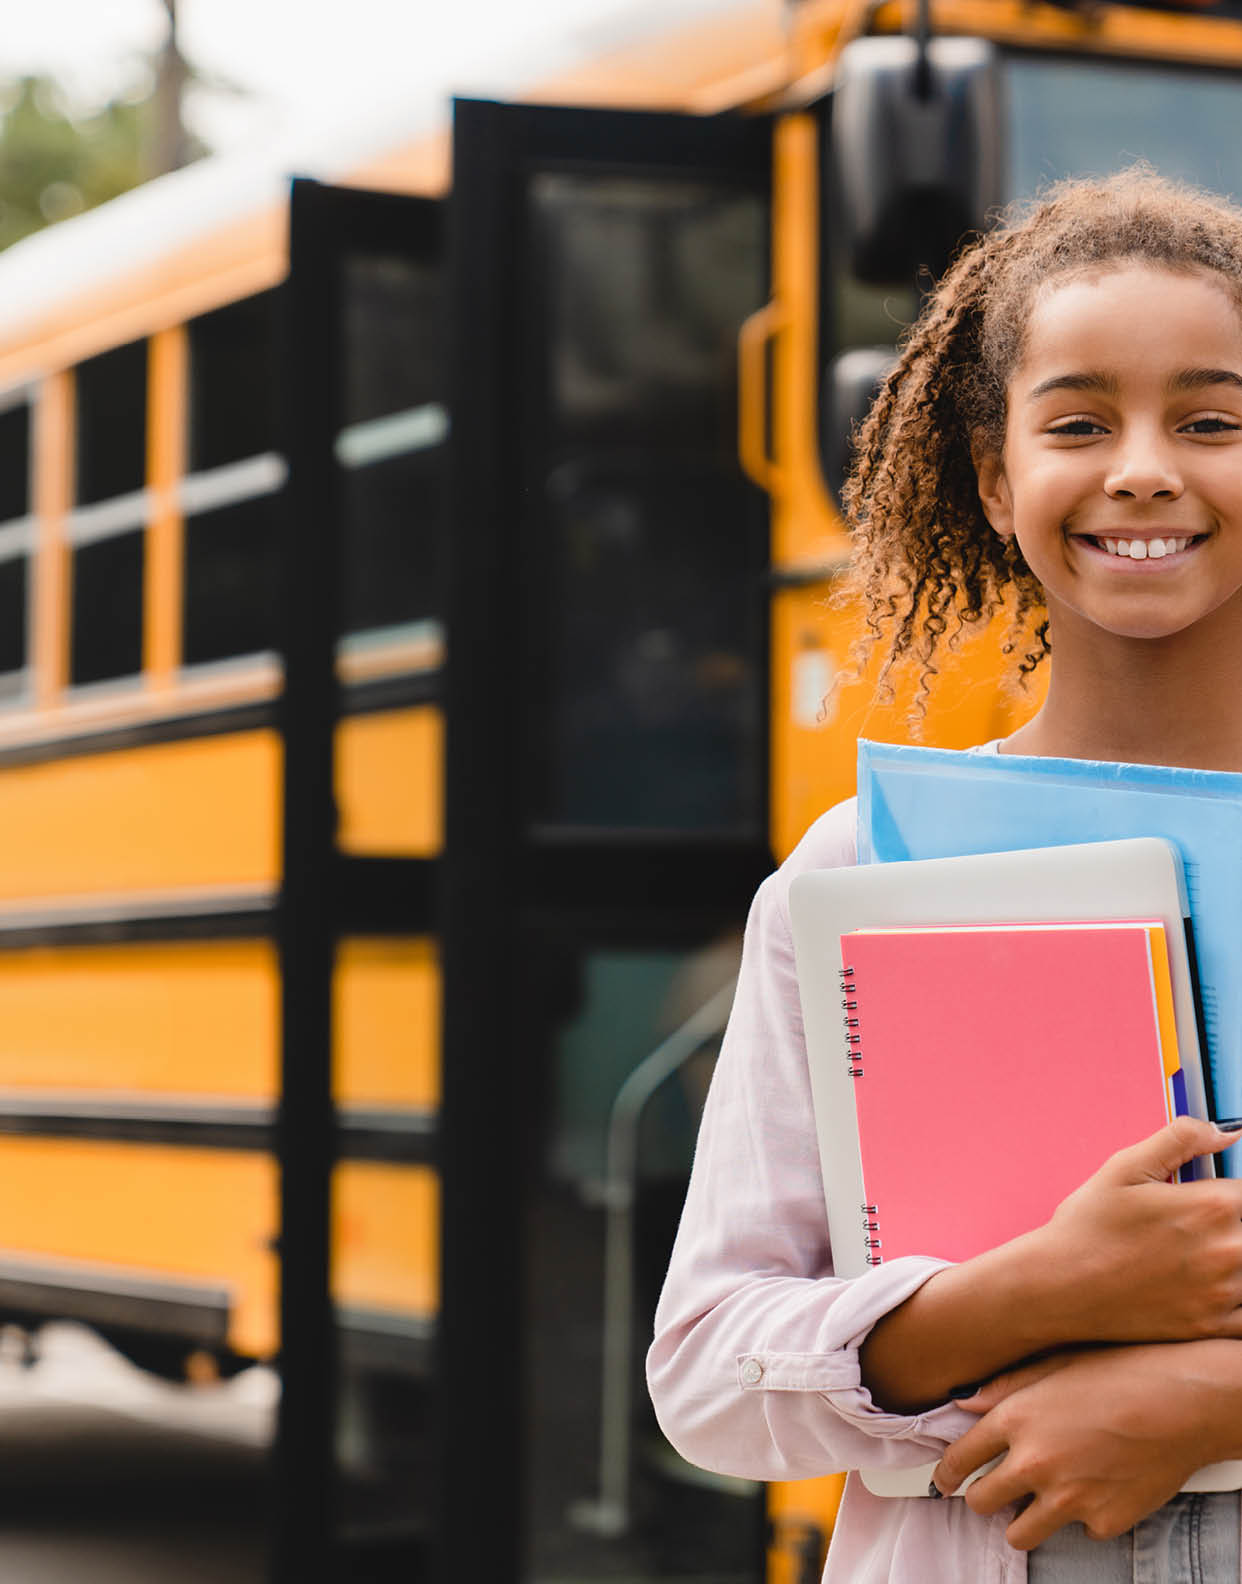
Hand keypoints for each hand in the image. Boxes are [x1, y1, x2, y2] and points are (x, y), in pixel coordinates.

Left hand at [932, 1341, 1241, 1549]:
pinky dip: (1085, 1516)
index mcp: (1016, 1420)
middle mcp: (1034, 1463)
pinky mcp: (1102, 1522)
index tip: (947, 1480)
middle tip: (997, 1491)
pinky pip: (1080, 1530)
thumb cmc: (1119, 1372)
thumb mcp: (1054, 1364)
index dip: (947, 1473)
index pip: (960, 1459)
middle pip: (981, 1503)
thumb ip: (1005, 1387)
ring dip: (1024, 1520)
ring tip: (1041, 1502)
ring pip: (1019, 1534)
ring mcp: (1068, 1498)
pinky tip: (1100, 1488)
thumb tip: (967, 1402)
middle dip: (984, 1498)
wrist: (1181, 1402)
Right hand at [1034, 1118, 1241, 1344]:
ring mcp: (1222, 1294)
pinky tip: (1211, 1285)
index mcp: (1212, 1206)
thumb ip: (1181, 1139)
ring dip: (1232, 1257)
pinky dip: (1236, 1298)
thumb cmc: (1087, 1227)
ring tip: (1192, 1254)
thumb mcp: (1124, 1168)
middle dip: (1229, 1222)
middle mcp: (1227, 1251)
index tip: (1207, 1199)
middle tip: (1188, 1226)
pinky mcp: (1211, 1326)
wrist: (1059, 1287)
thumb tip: (1229, 1132)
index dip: (1230, 1192)